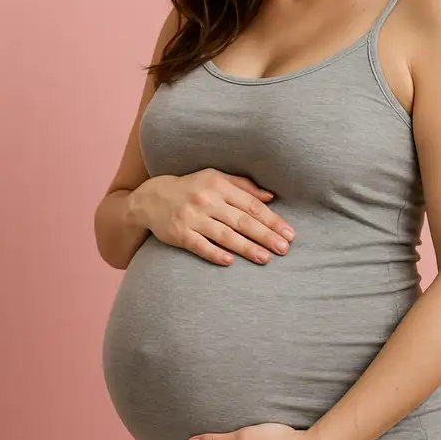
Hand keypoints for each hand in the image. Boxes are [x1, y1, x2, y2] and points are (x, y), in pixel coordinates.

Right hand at [127, 169, 294, 265]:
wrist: (152, 197)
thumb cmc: (192, 187)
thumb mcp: (216, 178)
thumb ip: (244, 186)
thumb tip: (271, 197)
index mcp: (218, 185)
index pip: (251, 205)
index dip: (272, 220)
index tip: (289, 233)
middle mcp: (206, 200)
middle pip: (241, 221)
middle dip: (265, 235)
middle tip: (284, 248)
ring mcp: (192, 218)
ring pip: (224, 235)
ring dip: (247, 248)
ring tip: (265, 258)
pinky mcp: (179, 234)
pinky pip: (200, 246)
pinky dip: (215, 253)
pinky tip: (231, 262)